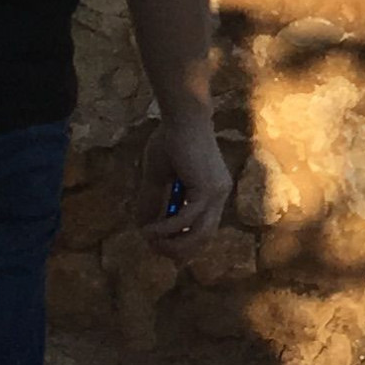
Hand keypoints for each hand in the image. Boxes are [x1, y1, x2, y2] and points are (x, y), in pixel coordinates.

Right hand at [140, 109, 228, 253]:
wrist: (181, 115)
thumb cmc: (170, 139)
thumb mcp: (159, 178)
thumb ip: (155, 202)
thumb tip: (145, 228)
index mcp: (212, 192)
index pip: (202, 229)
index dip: (180, 242)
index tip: (156, 244)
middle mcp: (219, 195)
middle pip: (203, 237)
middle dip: (176, 249)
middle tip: (152, 247)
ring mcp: (217, 192)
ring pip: (200, 234)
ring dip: (173, 243)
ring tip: (150, 240)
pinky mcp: (208, 188)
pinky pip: (189, 218)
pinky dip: (168, 228)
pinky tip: (151, 229)